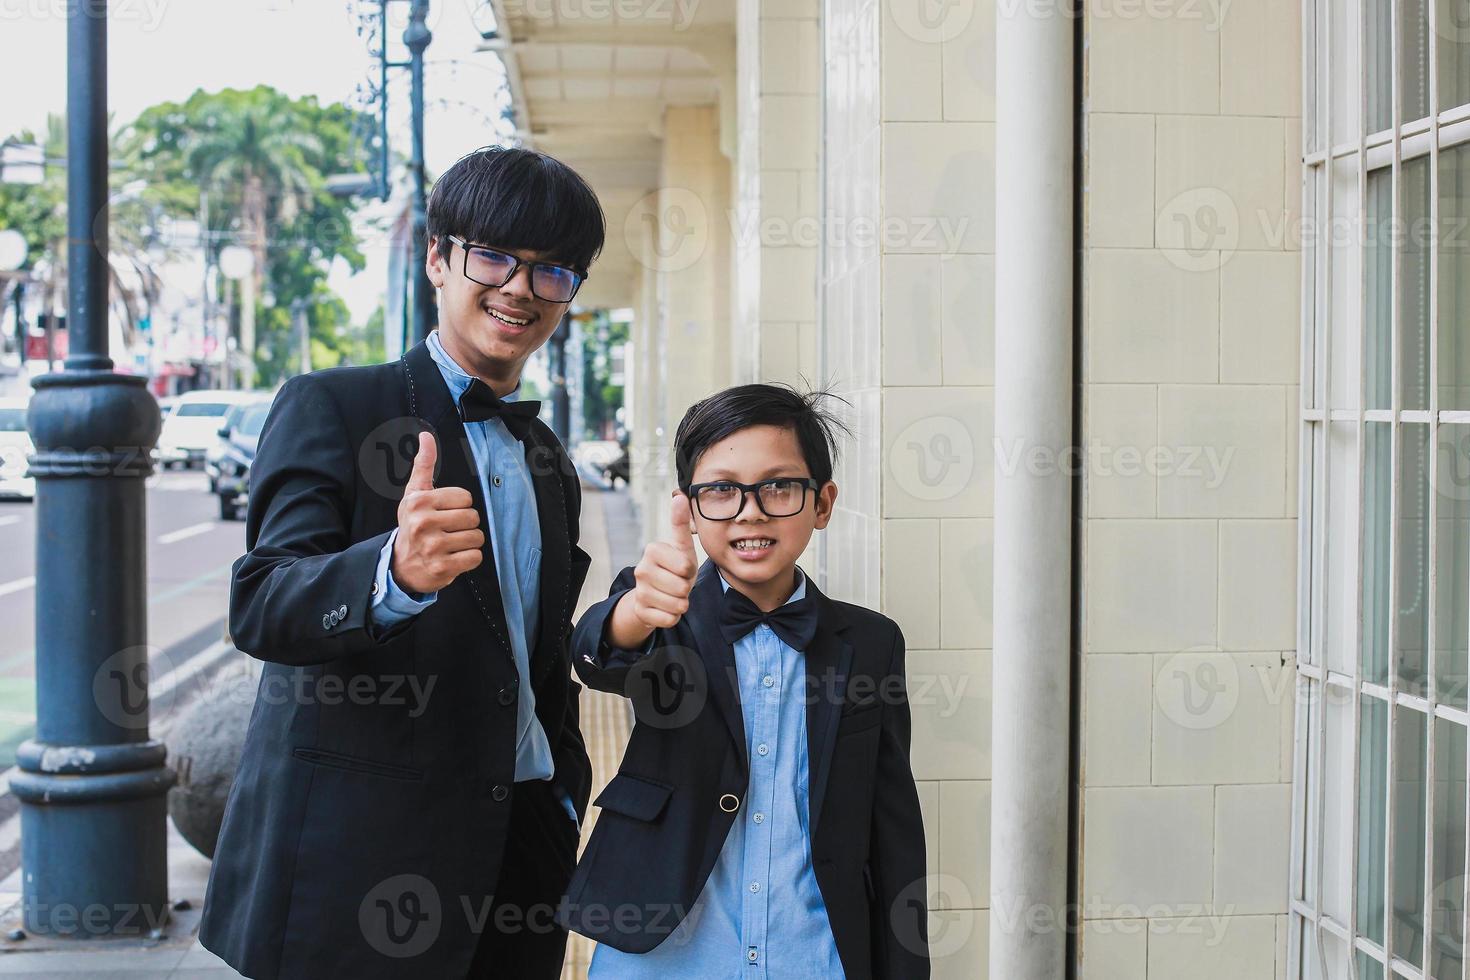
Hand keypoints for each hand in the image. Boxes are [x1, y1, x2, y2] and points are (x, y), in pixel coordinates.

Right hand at [390, 431, 483, 594]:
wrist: (401, 565)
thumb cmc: (413, 524)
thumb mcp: (414, 494)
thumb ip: (423, 465)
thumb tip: (426, 436)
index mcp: (419, 502)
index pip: (465, 497)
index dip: (460, 506)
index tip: (444, 513)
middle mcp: (423, 523)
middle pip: (473, 517)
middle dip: (467, 525)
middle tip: (449, 531)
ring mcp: (432, 547)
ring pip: (477, 538)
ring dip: (469, 543)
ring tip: (451, 545)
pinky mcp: (442, 568)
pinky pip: (475, 557)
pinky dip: (469, 559)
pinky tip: (454, 558)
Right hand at [606, 491, 698, 645]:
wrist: (655, 592)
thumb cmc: (674, 566)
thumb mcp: (681, 546)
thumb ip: (681, 523)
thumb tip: (680, 496)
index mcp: (653, 550)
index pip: (686, 566)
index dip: (689, 570)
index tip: (681, 567)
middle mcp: (641, 569)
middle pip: (682, 588)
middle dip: (686, 588)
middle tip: (677, 582)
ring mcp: (639, 590)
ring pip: (677, 605)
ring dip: (681, 603)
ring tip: (672, 594)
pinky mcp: (640, 610)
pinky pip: (669, 619)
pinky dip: (673, 616)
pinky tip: (665, 607)